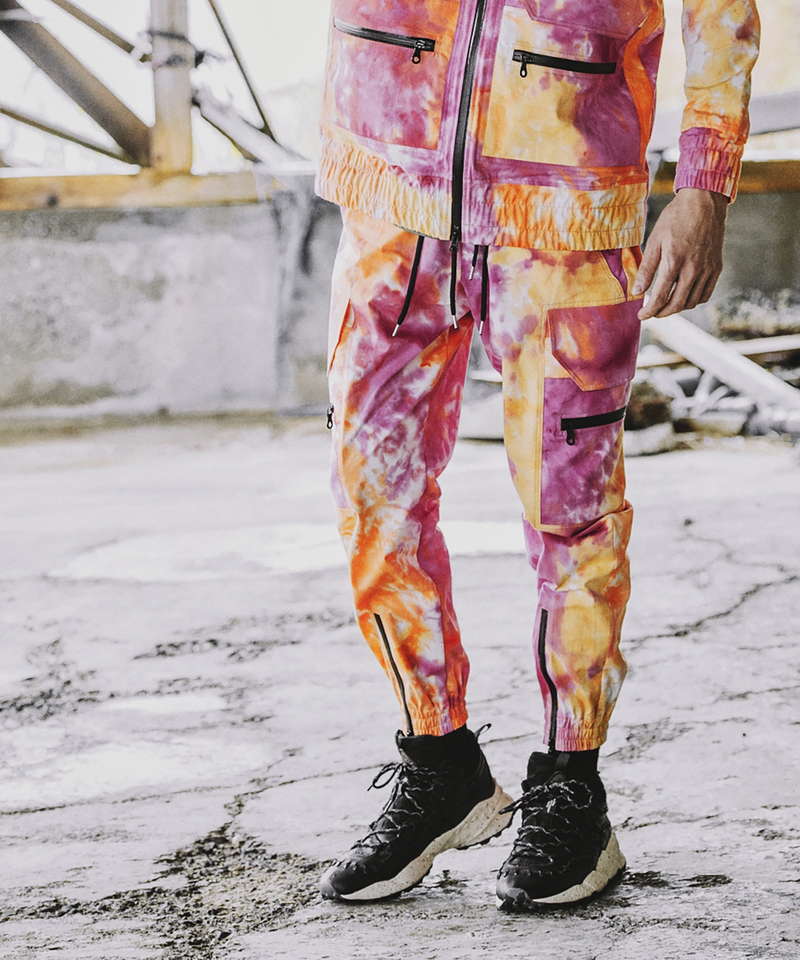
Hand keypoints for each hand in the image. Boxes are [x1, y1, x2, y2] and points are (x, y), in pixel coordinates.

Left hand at [633, 188, 727, 319]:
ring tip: (665, 305)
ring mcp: (707, 269)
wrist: (704, 202)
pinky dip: (693, 300)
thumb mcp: (655, 240)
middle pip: (677, 304)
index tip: (641, 316)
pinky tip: (683, 297)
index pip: (660, 296)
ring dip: (677, 308)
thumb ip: (646, 268)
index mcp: (674, 260)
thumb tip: (636, 292)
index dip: (649, 310)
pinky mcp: (716, 267)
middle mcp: (693, 268)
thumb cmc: (676, 218)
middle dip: (661, 313)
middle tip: (652, 313)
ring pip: (692, 302)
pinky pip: (706, 293)